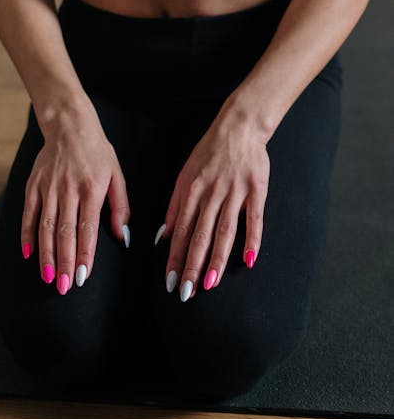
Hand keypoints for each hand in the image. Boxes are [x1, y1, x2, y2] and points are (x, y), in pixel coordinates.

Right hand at [20, 110, 130, 293]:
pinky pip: (28, 213)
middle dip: (64, 261)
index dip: (85, 254)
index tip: (83, 275)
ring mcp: (48, 188)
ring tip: (48, 277)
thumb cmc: (97, 153)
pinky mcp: (33, 185)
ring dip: (46, 254)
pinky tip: (28, 254)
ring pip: (45, 227)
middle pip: (65, 232)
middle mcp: (68, 190)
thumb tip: (122, 237)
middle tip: (64, 286)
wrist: (69, 126)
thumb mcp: (117, 176)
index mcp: (92, 190)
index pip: (88, 229)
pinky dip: (26, 235)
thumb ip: (120, 208)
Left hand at [158, 113, 269, 300]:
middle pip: (200, 236)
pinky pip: (255, 219)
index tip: (170, 281)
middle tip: (187, 291)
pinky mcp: (257, 190)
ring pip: (225, 232)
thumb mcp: (184, 176)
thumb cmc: (208, 153)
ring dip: (216, 259)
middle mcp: (211, 194)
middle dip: (192, 266)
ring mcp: (235, 193)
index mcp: (191, 192)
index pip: (181, 232)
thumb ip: (174, 207)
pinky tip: (248, 261)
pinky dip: (253, 240)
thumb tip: (162, 237)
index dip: (175, 258)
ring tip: (211, 283)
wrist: (239, 126)